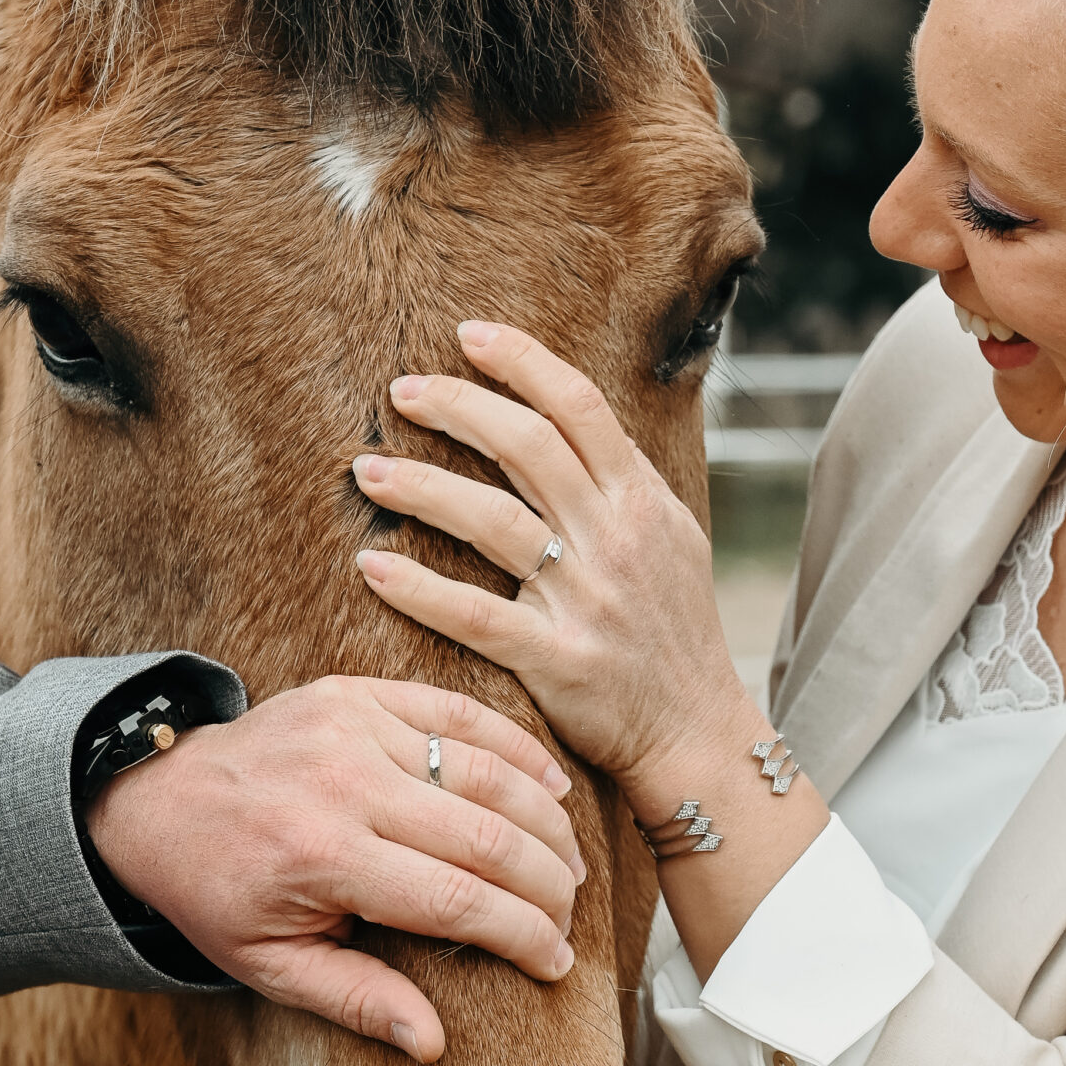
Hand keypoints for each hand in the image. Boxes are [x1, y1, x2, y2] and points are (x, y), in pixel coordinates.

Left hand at [85, 675, 581, 1062]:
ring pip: (486, 771)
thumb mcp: (268, 964)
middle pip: (487, 836)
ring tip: (569, 867)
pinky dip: (517, 749)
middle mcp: (344, 784)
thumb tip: (431, 1044)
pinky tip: (551, 787)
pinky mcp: (358, 694)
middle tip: (569, 920)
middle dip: (547, 886)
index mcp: (322, 857)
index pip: (457, 900)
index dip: (522, 936)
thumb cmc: (217, 892)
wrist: (154, 799)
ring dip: (544, 822)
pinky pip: (459, 713)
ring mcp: (353, 727)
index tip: (555, 964)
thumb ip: (353, 999)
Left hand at [351, 321, 750, 821]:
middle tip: (400, 389)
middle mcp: (616, 540)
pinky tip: (373, 566)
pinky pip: (477, 616)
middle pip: (527, 448)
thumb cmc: (672, 633)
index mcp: (642, 502)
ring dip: (422, 488)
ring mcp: (587, 600)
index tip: (467, 334)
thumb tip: (566, 420)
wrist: (697, 731)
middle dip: (457, 407)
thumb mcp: (670, 540)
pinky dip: (420, 589)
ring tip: (367, 469)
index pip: (580, 408)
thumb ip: (620, 483)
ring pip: (492, 522)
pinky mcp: (557, 661)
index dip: (522, 362)